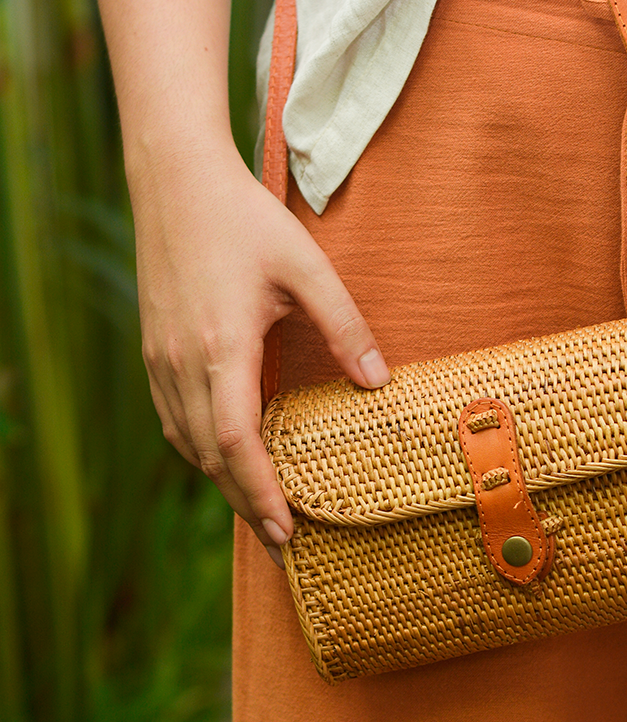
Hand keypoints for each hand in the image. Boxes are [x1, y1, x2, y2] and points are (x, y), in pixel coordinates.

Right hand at [132, 143, 388, 566]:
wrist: (176, 183)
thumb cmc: (244, 220)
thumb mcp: (306, 268)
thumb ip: (344, 325)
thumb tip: (378, 382)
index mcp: (221, 348)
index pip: (236, 444)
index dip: (261, 492)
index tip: (287, 530)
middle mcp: (182, 363)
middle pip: (209, 457)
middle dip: (245, 501)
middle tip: (282, 538)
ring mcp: (160, 358)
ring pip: (186, 442)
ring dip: (222, 478)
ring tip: (259, 504)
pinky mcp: (153, 348)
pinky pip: (172, 417)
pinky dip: (200, 447)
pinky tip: (223, 451)